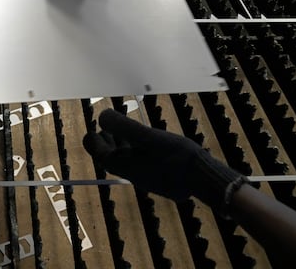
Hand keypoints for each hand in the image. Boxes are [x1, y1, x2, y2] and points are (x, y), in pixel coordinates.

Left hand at [84, 109, 245, 210]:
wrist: (203, 179)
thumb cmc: (176, 157)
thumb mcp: (147, 136)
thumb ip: (123, 126)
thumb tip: (101, 115)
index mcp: (123, 165)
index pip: (97, 152)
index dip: (92, 139)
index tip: (92, 128)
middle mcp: (131, 174)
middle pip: (110, 157)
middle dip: (106, 142)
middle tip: (103, 129)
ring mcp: (145, 178)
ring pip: (126, 160)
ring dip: (121, 145)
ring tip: (123, 133)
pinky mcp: (158, 178)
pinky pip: (141, 163)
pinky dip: (137, 151)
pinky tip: (147, 144)